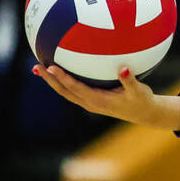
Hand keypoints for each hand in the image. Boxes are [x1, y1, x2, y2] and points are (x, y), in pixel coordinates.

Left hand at [34, 64, 179, 130]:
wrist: (143, 113)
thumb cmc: (142, 100)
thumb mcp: (139, 91)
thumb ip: (130, 81)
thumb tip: (123, 68)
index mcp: (98, 101)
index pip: (75, 88)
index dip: (62, 78)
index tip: (52, 67)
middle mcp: (90, 102)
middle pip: (63, 91)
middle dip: (49, 79)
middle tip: (36, 66)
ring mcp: (89, 102)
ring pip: (65, 91)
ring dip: (52, 81)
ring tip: (39, 68)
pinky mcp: (91, 99)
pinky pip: (72, 89)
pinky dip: (62, 81)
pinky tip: (59, 70)